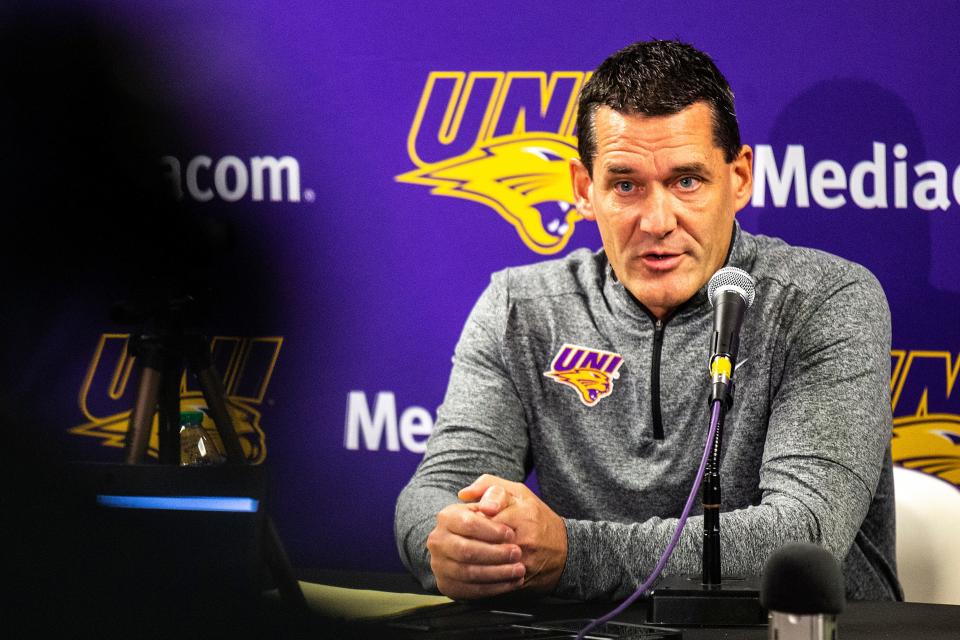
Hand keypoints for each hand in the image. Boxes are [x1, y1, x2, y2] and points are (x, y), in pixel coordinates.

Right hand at [426, 499, 524, 599]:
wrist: (474, 541)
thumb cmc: (489, 518)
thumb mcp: (494, 497)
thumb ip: (494, 492)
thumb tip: (489, 506)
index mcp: (447, 516)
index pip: (468, 524)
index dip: (491, 531)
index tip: (511, 534)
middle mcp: (438, 541)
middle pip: (466, 551)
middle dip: (495, 554)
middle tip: (517, 553)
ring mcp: (440, 564)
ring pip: (469, 573)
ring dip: (497, 573)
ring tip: (519, 570)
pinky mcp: (447, 585)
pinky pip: (470, 591)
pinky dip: (494, 588)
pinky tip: (511, 582)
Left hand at [459, 474, 567, 594]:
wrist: (567, 552)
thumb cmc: (538, 518)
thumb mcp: (519, 493)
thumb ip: (489, 486)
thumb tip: (462, 494)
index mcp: (523, 514)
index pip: (484, 516)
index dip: (472, 519)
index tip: (473, 520)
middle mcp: (525, 538)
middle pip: (483, 540)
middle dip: (471, 538)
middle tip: (468, 536)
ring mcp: (524, 562)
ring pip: (486, 561)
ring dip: (475, 557)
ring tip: (473, 550)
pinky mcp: (521, 580)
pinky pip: (494, 579)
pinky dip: (483, 573)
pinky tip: (481, 566)